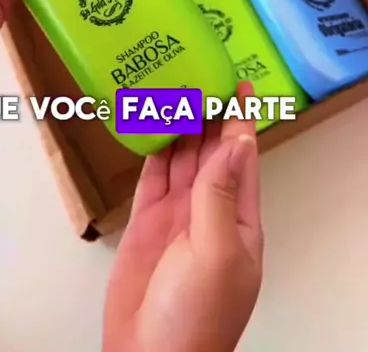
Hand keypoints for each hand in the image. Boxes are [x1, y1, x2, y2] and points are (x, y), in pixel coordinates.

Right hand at [104, 84, 262, 351]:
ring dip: (179, 126)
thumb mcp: (217, 251)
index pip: (243, 156)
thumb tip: (238, 141)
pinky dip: (151, 150)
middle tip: (197, 72)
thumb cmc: (197, 316)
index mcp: (238, 218)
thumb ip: (221, 194)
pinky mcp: (145, 221)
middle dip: (207, 113)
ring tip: (174, 87)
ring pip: (181, 158)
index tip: (239, 82)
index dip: (242, 119)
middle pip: (210, 150)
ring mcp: (177, 215)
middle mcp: (209, 210)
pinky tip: (150, 126)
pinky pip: (151, 176)